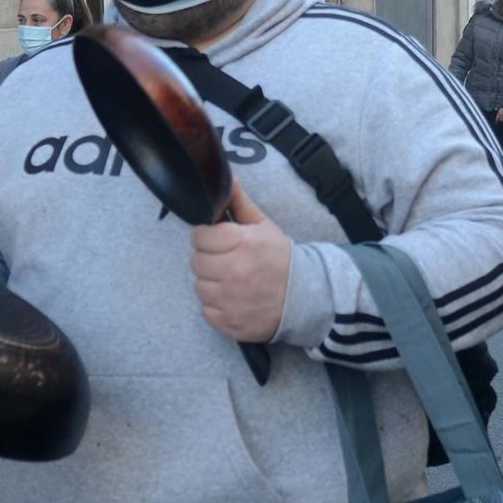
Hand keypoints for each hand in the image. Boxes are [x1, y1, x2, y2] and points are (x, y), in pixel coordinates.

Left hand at [190, 181, 291, 343]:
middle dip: (209, 260)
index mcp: (244, 243)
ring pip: (199, 287)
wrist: (306, 298)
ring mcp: (231, 300)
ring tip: (231, 281)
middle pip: (196, 262)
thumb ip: (240, 204)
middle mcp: (235, 271)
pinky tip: (234, 299)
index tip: (218, 242)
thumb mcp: (264, 227)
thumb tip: (226, 180)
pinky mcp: (230, 322)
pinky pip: (206, 311)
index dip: (207, 238)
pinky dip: (217, 306)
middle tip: (227, 261)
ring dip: (212, 284)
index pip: (199, 236)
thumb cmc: (282, 260)